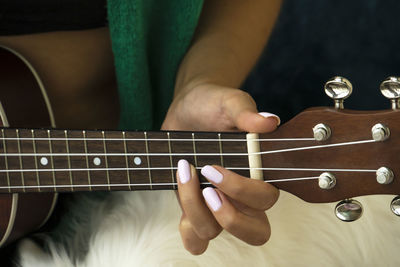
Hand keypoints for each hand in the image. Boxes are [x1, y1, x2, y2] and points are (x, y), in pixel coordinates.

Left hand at [161, 83, 279, 253]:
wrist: (187, 110)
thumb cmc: (213, 106)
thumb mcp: (228, 103)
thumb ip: (246, 112)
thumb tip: (269, 121)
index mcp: (260, 174)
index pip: (266, 199)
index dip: (241, 191)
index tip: (212, 167)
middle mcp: (244, 197)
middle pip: (255, 232)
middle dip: (229, 216)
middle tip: (208, 189)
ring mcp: (218, 206)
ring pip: (216, 233)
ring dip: (195, 210)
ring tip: (184, 174)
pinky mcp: (195, 209)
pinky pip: (196, 241)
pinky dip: (186, 230)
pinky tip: (182, 194)